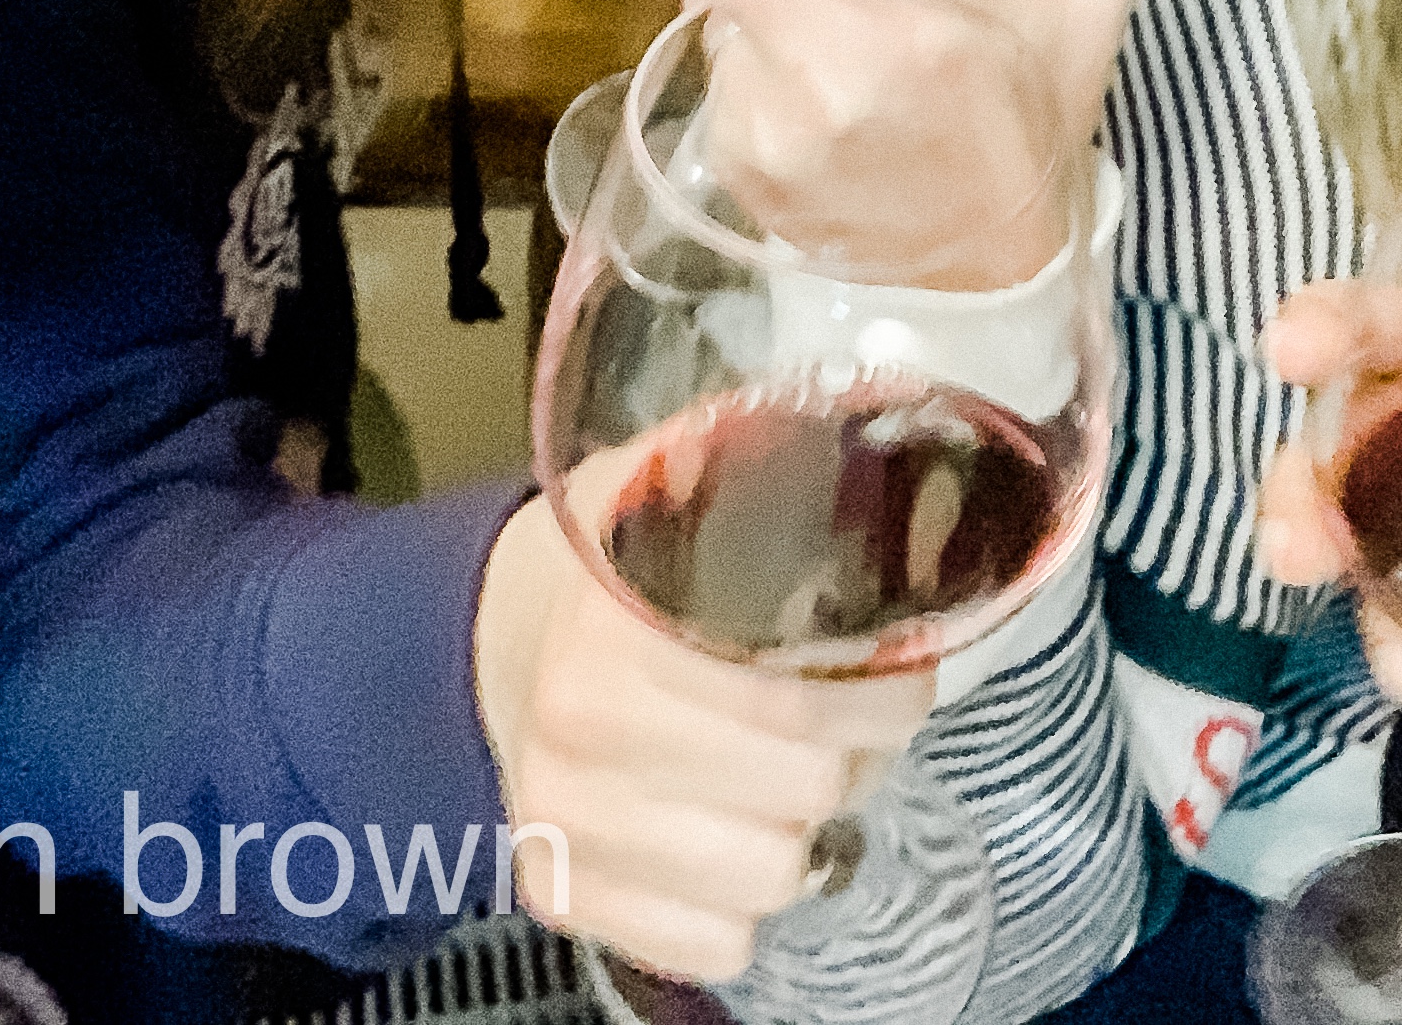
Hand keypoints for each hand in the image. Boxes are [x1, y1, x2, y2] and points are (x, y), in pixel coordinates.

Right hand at [473, 494, 933, 981]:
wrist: (497, 631)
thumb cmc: (617, 558)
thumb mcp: (684, 482)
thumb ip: (778, 469)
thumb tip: (904, 456)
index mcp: (613, 621)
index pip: (797, 697)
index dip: (882, 692)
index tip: (903, 673)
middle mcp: (578, 727)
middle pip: (804, 790)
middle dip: (856, 755)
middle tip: (851, 723)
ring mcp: (564, 821)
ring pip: (771, 878)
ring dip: (805, 833)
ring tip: (789, 776)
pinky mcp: (562, 892)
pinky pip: (712, 944)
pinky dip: (742, 903)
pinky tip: (731, 832)